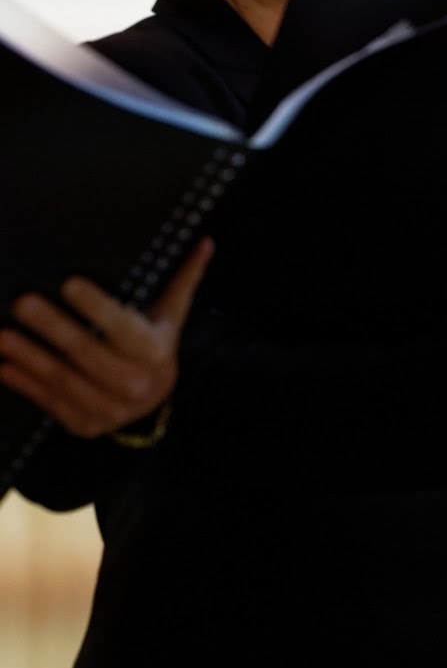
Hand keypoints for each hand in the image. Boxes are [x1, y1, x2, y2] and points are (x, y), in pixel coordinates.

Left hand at [0, 239, 211, 438]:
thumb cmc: (153, 346)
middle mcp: (135, 385)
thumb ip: (184, 279)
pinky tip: (3, 364)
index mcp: (155, 353)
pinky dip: (23, 383)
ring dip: (28, 356)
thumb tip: (205, 243)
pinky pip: (48, 402)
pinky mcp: (84, 425)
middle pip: (87, 353)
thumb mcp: (170, 316)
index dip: (96, 306)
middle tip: (22, 302)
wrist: (152, 402)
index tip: (69, 282)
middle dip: (52, 328)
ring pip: (62, 380)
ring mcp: (109, 410)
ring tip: (2, 335)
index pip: (123, 327)